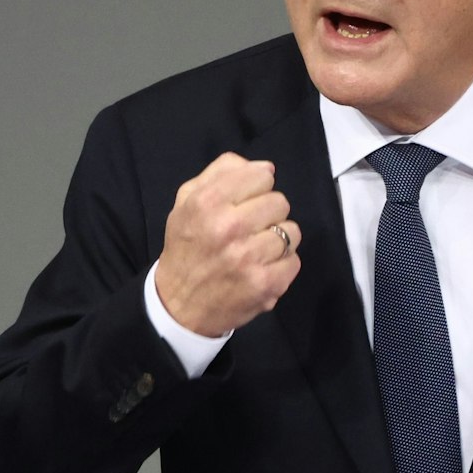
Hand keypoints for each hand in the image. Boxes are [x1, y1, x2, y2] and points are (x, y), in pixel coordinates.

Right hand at [155, 153, 301, 336]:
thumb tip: (265, 167)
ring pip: (292, 231)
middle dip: (268, 213)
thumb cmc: (186, 247)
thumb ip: (221, 173)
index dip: (256, 188)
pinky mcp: (265, 284)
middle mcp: (228, 227)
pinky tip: (262, 268)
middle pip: (280, 202)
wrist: (178, 305)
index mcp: (207, 202)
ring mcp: (249, 257)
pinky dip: (282, 264)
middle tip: (250, 229)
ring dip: (278, 239)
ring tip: (257, 249)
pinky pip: (294, 260)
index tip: (246, 202)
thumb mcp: (187, 201)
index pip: (262, 175)